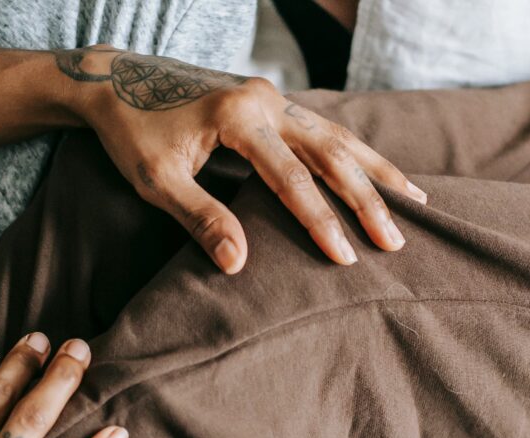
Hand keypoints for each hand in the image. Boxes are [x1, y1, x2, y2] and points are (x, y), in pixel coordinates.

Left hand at [63, 47, 426, 272]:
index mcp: (238, 115)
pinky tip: (374, 174)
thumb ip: (200, 218)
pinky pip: (324, 130)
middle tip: (397, 242)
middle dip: (367, 200)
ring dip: (375, 171)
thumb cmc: (130, 132)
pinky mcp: (270, 101)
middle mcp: (265, 99)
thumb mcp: (156, 181)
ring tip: (415, 201)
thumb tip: (239, 265)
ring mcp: (271, 96)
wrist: (113, 80)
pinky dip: (354, 155)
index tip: (347, 258)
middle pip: (331, 153)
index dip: (321, 221)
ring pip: (337, 136)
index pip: (293, 179)